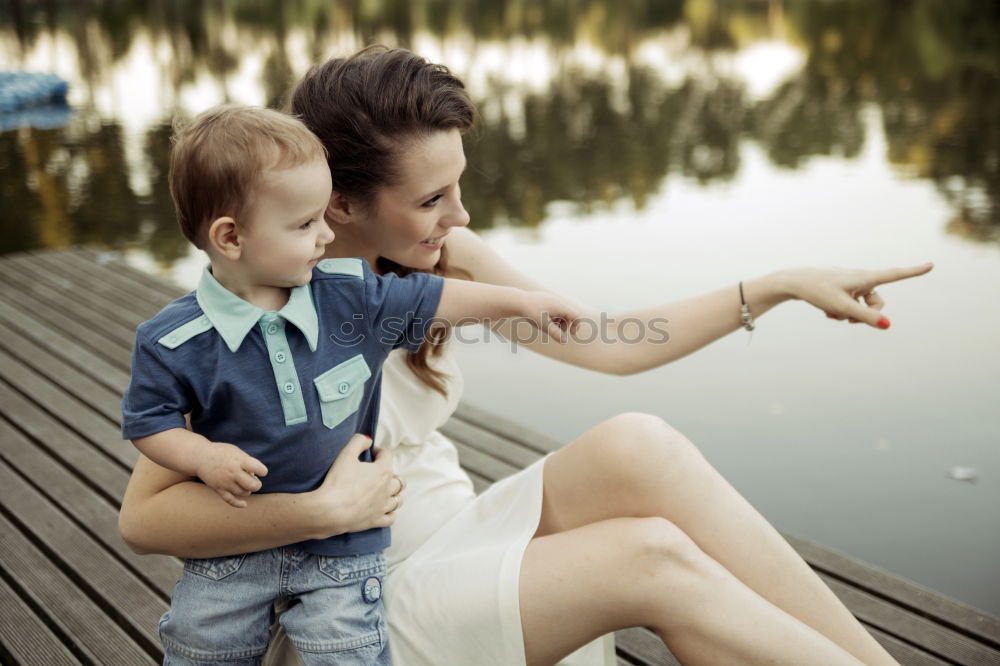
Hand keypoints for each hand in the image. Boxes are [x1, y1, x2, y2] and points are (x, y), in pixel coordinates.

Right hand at [195, 442, 267, 507]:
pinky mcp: (218, 489)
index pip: (258, 469)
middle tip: (253, 480)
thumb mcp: (236, 452)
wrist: (200, 457)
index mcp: (239, 460)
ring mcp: (225, 482)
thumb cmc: (222, 453)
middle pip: (252, 485)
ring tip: (244, 484)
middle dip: (257, 485)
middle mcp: (233, 472)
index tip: (260, 471)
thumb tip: (255, 476)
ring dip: (247, 490)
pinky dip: (238, 504)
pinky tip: (244, 504)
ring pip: (243, 493)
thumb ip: (247, 462)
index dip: (263, 471)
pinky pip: (230, 500)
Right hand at [305, 433, 405, 538]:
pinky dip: (390, 512)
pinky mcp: (376, 521)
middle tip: (377, 473)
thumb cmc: (337, 482)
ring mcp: (383, 506)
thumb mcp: (345, 454)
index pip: (388, 455)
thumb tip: (368, 439)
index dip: (379, 451)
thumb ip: (358, 442)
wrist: (329, 511)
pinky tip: (384, 508)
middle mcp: (387, 489)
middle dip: (390, 474)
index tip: (371, 453)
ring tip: (383, 491)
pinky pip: (392, 517)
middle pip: (398, 479)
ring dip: (393, 493)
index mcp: (382, 471)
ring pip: (398, 499)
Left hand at [521, 291, 581, 342]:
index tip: (572, 334)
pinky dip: (552, 317)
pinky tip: (544, 321)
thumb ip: (554, 333)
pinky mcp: (545, 300)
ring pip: (561, 313)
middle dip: (565, 325)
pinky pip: (554, 310)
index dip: (576, 326)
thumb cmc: (530, 313)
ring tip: (549, 327)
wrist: (517, 301)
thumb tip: (564, 342)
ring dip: (558, 322)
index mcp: (559, 305)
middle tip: (557, 334)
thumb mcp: (543, 325)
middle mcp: (557, 301)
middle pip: (569, 315)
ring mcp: (551, 299)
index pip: (575, 316)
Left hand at [784, 262, 933, 328]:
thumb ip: (866, 317)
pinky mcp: (841, 288)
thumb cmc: (818, 291)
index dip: (914, 271)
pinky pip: (849, 304)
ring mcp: (850, 284)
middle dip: (866, 315)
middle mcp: (861, 278)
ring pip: (861, 305)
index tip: (931, 264)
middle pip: (877, 302)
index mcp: (865, 277)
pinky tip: (827, 312)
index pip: (895, 274)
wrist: (793, 282)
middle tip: (849, 321)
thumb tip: (888, 325)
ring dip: (850, 314)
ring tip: (831, 314)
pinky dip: (841, 311)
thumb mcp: (843, 307)